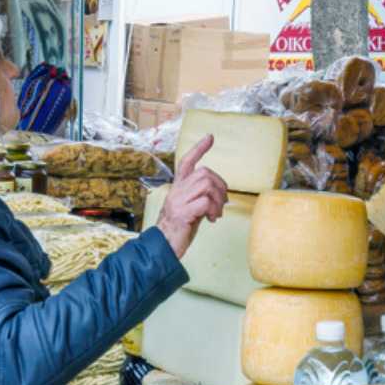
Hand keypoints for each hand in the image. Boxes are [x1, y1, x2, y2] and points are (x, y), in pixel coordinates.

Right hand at [156, 134, 228, 257]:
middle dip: (220, 186)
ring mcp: (178, 201)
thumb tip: (219, 195)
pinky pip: (205, 202)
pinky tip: (211, 220)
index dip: (199, 149)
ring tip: (216, 214)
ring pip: (206, 185)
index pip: (186, 162)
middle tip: (222, 203)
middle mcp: (176, 191)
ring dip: (218, 200)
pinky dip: (214, 210)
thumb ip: (199, 197)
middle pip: (204, 173)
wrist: (162, 247)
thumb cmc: (178, 229)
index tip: (210, 137)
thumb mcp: (189, 208)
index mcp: (178, 188)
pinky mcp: (182, 213)